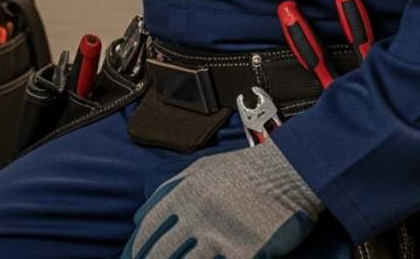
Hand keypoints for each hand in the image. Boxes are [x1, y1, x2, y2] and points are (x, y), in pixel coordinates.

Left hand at [122, 142, 322, 258]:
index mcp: (184, 193)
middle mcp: (197, 215)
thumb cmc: (244, 171)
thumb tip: (141, 218)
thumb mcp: (200, 170)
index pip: (150, 227)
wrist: (286, 172)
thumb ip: (170, 192)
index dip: (139, 247)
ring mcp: (219, 235)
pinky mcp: (243, 251)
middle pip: (163, 251)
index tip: (132, 257)